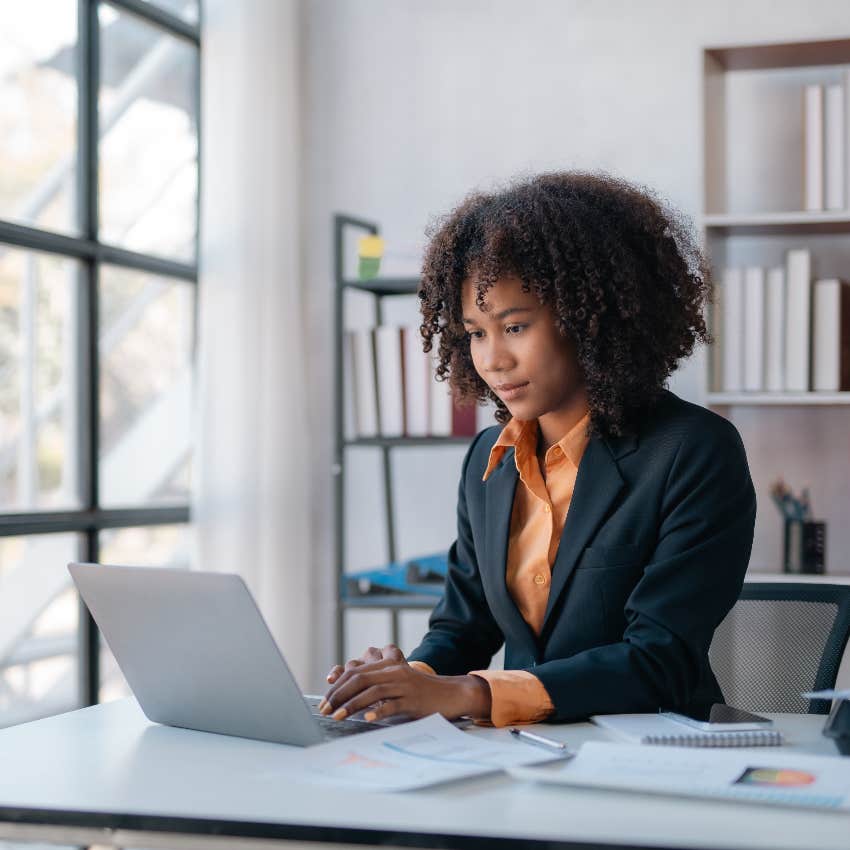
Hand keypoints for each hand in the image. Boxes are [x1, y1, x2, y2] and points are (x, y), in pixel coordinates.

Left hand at [319, 645, 490, 721]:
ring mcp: (404, 685)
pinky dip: (378, 711)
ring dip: (352, 705)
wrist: (451, 694)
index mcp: (388, 665)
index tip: (325, 701)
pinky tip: (367, 719)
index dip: (338, 685)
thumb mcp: (398, 682)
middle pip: (360, 679)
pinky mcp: (413, 700)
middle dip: (339, 695)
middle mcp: (394, 671)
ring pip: (372, 691)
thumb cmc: (421, 692)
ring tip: (338, 717)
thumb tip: (348, 698)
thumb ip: (376, 684)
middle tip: (325, 711)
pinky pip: (393, 704)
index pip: (355, 671)